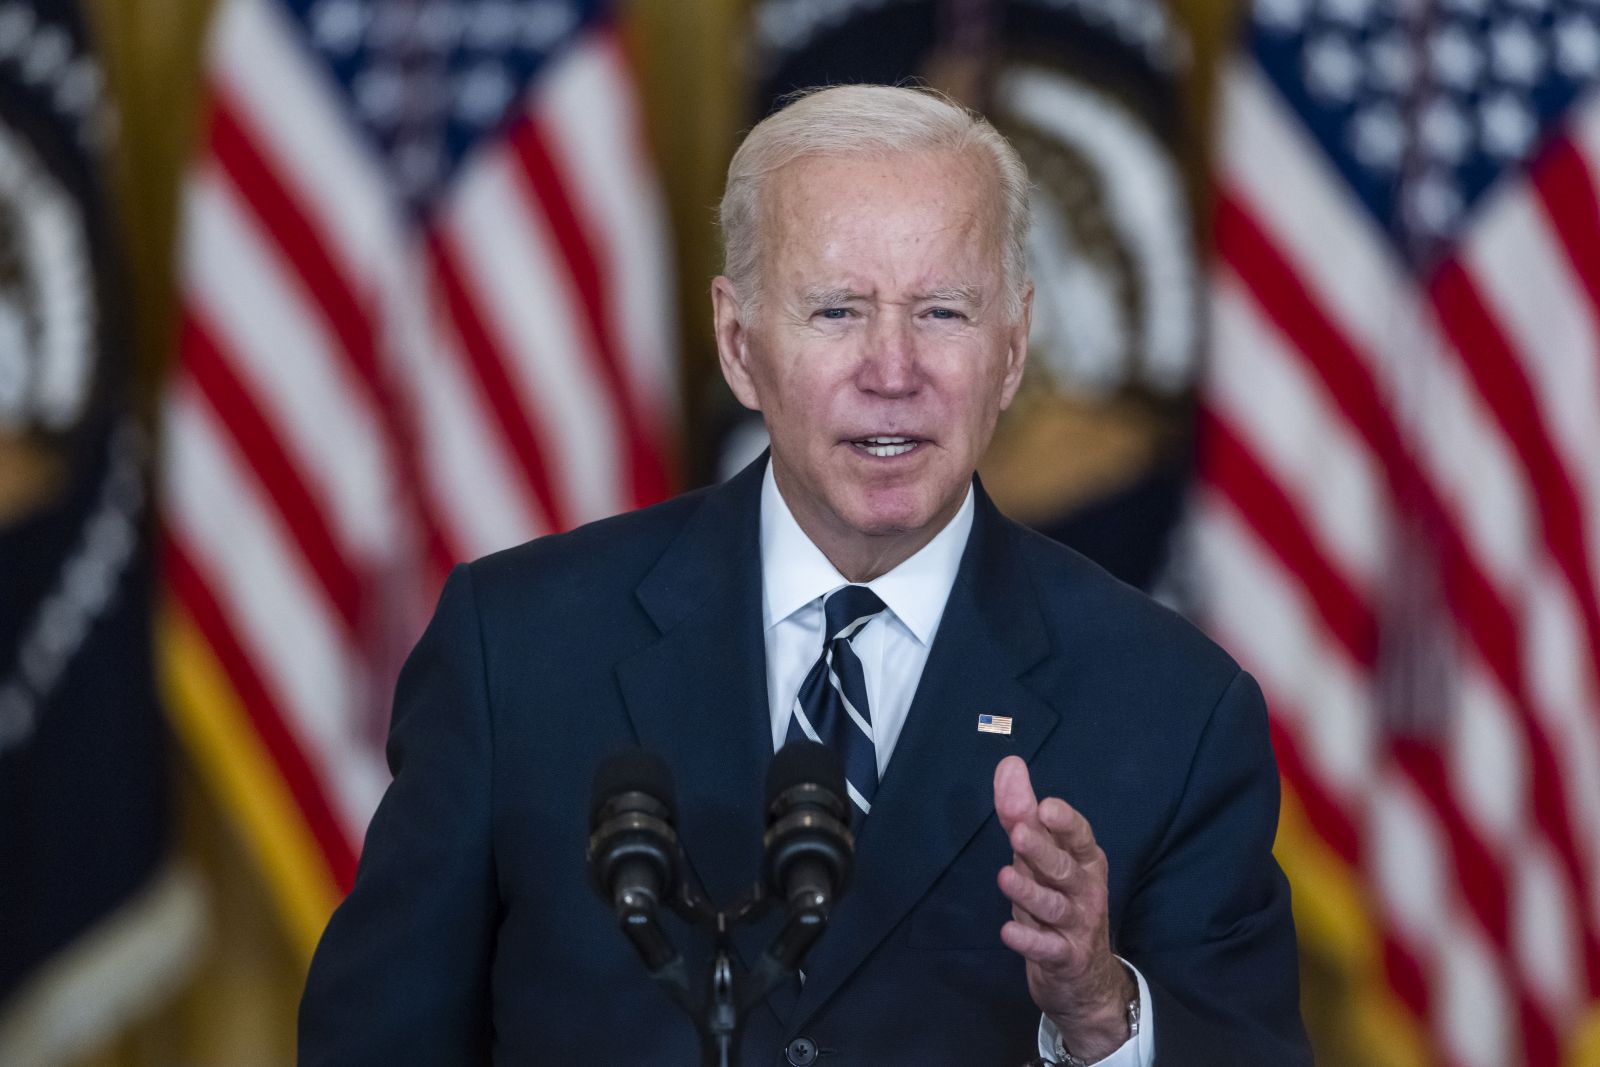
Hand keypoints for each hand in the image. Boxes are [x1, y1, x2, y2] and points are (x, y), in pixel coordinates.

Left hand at [994, 756, 1134, 1061]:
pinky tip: (1008, 931)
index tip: (1046, 806)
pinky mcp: (1065, 958)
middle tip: (1018, 832)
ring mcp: (1077, 925)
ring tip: (1005, 877)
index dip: (1065, 823)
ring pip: (1054, 907)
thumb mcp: (1041, 856)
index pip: (1079, 837)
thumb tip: (1009, 764)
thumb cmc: (1058, 898)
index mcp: (1084, 859)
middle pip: (1064, 868)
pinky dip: (1029, 941)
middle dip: (1042, 850)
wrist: (1082, 976)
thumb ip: (1022, 811)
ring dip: (1029, 892)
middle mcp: (1085, 889)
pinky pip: (1047, 949)